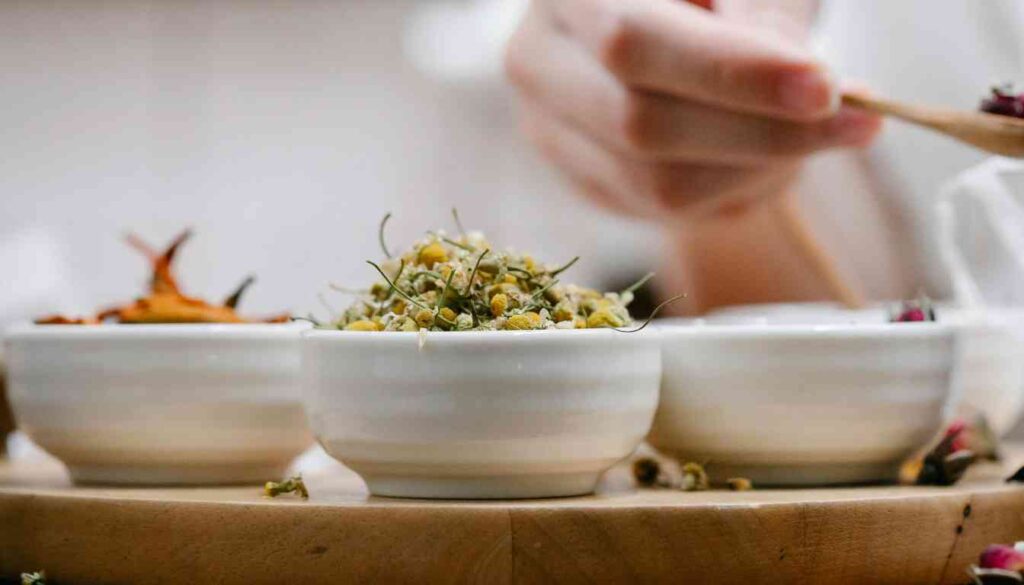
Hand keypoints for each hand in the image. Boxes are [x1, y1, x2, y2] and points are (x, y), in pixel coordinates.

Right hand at [505, 0, 881, 219]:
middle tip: (857, 123)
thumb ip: (765, 14)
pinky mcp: (574, 173)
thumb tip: (801, 83)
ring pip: (654, 181)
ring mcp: (545, 124)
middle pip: (642, 123)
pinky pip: (659, 210)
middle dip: (762, 131)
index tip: (826, 88)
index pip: (637, 40)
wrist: (659, 20)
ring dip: (755, 169)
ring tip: (814, 133)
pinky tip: (766, 155)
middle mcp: (535, 57)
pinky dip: (731, 190)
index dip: (734, 73)